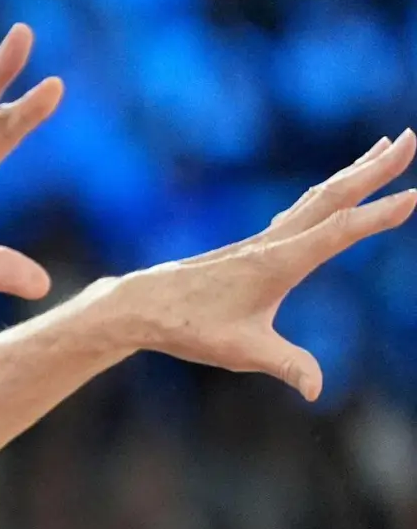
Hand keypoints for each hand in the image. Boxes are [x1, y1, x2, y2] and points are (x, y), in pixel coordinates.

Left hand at [114, 129, 416, 400]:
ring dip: (353, 171)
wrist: (140, 306)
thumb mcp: (240, 352)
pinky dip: (325, 192)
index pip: (338, 232)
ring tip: (383, 146)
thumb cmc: (188, 327)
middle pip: (332, 197)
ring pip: (316, 198)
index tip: (415, 195)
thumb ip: (285, 366)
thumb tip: (315, 390)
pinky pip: (299, 210)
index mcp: (277, 263)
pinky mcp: (252, 246)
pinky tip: (331, 190)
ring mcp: (262, 241)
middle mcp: (272, 243)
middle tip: (411, 137)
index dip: (378, 216)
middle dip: (375, 168)